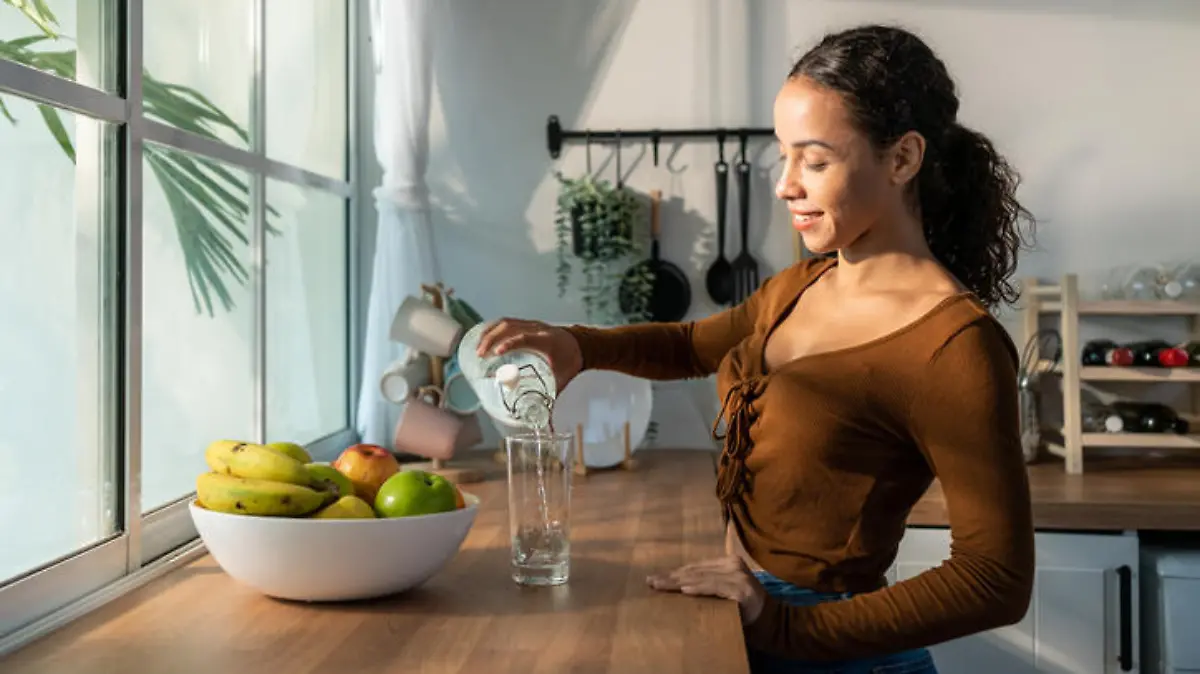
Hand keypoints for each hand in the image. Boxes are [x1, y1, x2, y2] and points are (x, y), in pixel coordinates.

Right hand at [474, 318, 583, 392]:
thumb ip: (551, 396)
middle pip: (510, 327)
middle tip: (479, 355)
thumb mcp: (562, 378)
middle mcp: (537, 329)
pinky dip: (493, 329)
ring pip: (506, 323)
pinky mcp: (526, 324)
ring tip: (478, 349)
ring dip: (489, 333)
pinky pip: (507, 322)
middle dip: (491, 339)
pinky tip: (483, 337)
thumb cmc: (571, 361)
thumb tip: (543, 419)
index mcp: (547, 341)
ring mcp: (531, 324)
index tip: (496, 353)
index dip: (510, 344)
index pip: (525, 338)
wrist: (581, 344)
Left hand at [646, 556, 766, 624]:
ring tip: (660, 585)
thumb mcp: (725, 589)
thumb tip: (680, 584)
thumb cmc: (745, 606)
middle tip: (651, 581)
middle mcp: (732, 565)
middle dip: (671, 577)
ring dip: (678, 582)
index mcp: (727, 562)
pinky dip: (698, 588)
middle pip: (695, 571)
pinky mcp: (740, 589)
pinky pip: (714, 588)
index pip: (696, 567)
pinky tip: (684, 590)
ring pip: (701, 578)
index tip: (656, 578)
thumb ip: (709, 583)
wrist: (772, 619)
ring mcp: (737, 576)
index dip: (675, 573)